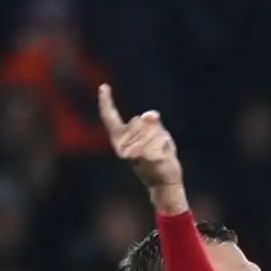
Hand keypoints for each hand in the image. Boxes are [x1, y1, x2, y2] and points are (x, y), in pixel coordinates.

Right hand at [98, 84, 185, 212]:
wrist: (164, 184)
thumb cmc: (157, 159)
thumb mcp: (154, 137)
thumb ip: (150, 124)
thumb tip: (151, 114)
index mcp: (120, 141)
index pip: (110, 119)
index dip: (106, 102)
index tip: (104, 87)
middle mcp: (122, 148)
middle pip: (139, 121)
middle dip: (152, 129)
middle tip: (154, 147)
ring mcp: (135, 154)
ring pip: (152, 130)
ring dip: (161, 139)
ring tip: (160, 153)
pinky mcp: (149, 158)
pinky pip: (161, 142)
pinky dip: (166, 147)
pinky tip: (165, 158)